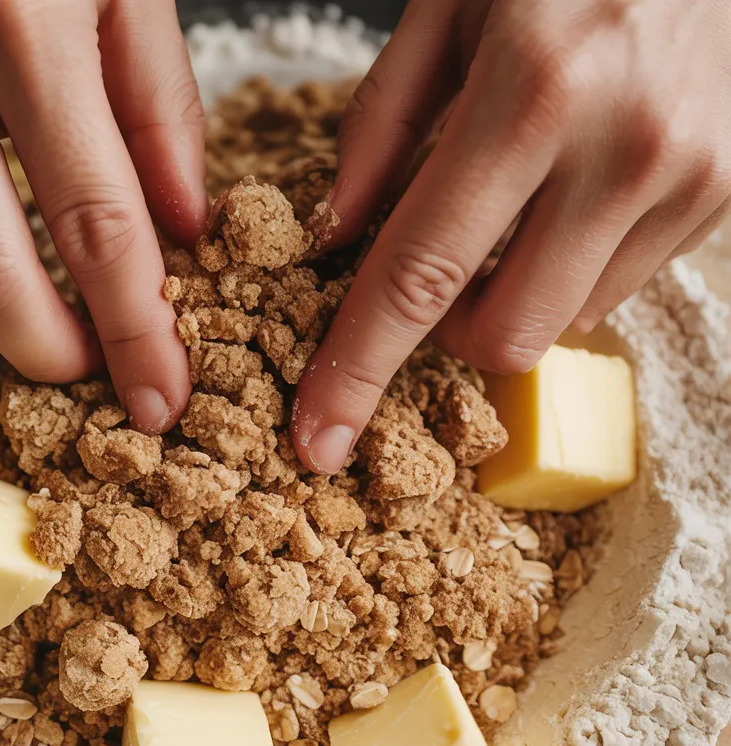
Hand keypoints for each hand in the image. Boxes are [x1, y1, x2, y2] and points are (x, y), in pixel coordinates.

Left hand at [292, 0, 730, 473]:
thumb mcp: (452, 1)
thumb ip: (380, 124)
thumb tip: (330, 232)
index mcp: (532, 92)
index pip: (419, 275)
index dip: (357, 371)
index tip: (317, 440)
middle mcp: (621, 150)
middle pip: (502, 336)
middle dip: (448, 332)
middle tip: (437, 271)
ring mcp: (686, 179)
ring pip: (561, 324)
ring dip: (511, 298)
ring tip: (515, 208)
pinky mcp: (722, 195)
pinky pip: (615, 290)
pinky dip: (567, 273)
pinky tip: (569, 199)